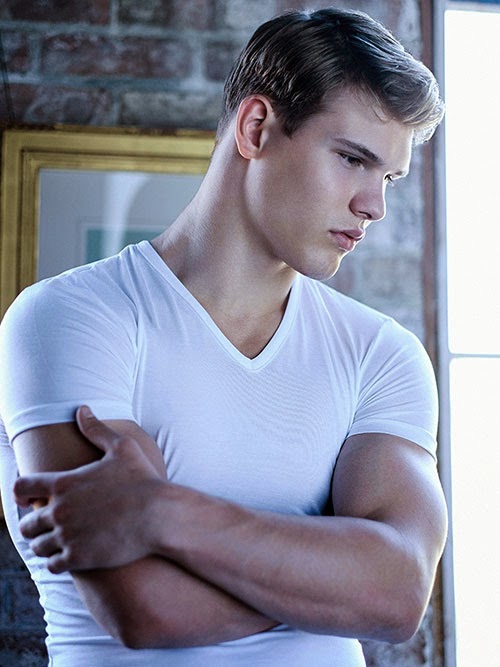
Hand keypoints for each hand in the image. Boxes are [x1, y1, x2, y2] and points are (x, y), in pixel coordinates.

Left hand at [14, 406, 166, 572]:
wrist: (160, 516)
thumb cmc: (143, 479)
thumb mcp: (122, 447)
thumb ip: (96, 429)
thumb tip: (81, 410)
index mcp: (64, 483)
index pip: (20, 488)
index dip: (20, 494)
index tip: (28, 500)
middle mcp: (60, 510)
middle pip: (26, 524)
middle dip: (35, 524)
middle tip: (47, 525)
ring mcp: (67, 536)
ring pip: (38, 546)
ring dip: (45, 544)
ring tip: (58, 542)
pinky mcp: (78, 558)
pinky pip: (53, 565)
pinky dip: (57, 561)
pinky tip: (69, 556)